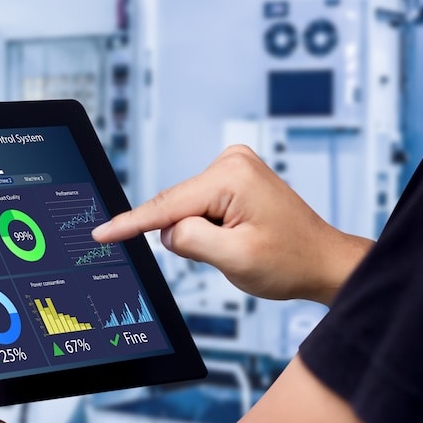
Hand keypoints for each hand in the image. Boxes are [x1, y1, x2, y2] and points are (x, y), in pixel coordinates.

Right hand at [92, 145, 371, 306]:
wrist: (322, 261)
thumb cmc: (290, 261)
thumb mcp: (235, 259)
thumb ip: (190, 241)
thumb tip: (166, 231)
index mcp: (232, 176)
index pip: (166, 205)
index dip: (130, 224)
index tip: (100, 234)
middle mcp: (231, 162)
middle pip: (176, 207)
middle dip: (187, 235)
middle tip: (227, 253)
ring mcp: (233, 166)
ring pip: (186, 209)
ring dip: (201, 233)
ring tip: (241, 243)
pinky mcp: (233, 177)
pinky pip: (198, 207)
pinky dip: (208, 227)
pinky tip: (238, 235)